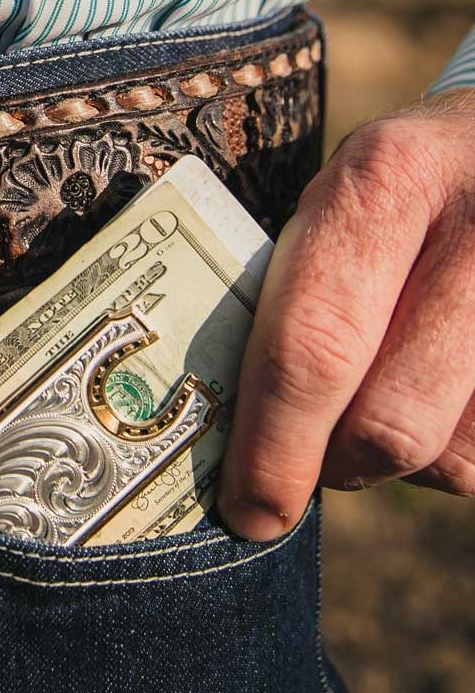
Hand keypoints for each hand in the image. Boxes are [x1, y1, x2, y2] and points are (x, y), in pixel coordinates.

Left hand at [217, 88, 474, 540]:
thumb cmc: (400, 184)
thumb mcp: (336, 198)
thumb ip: (297, 295)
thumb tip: (240, 427)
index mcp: (384, 184)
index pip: (313, 345)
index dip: (274, 444)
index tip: (248, 508)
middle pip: (389, 422)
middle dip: (333, 465)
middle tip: (307, 461)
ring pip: (452, 455)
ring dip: (397, 460)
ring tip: (378, 396)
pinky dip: (452, 448)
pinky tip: (438, 392)